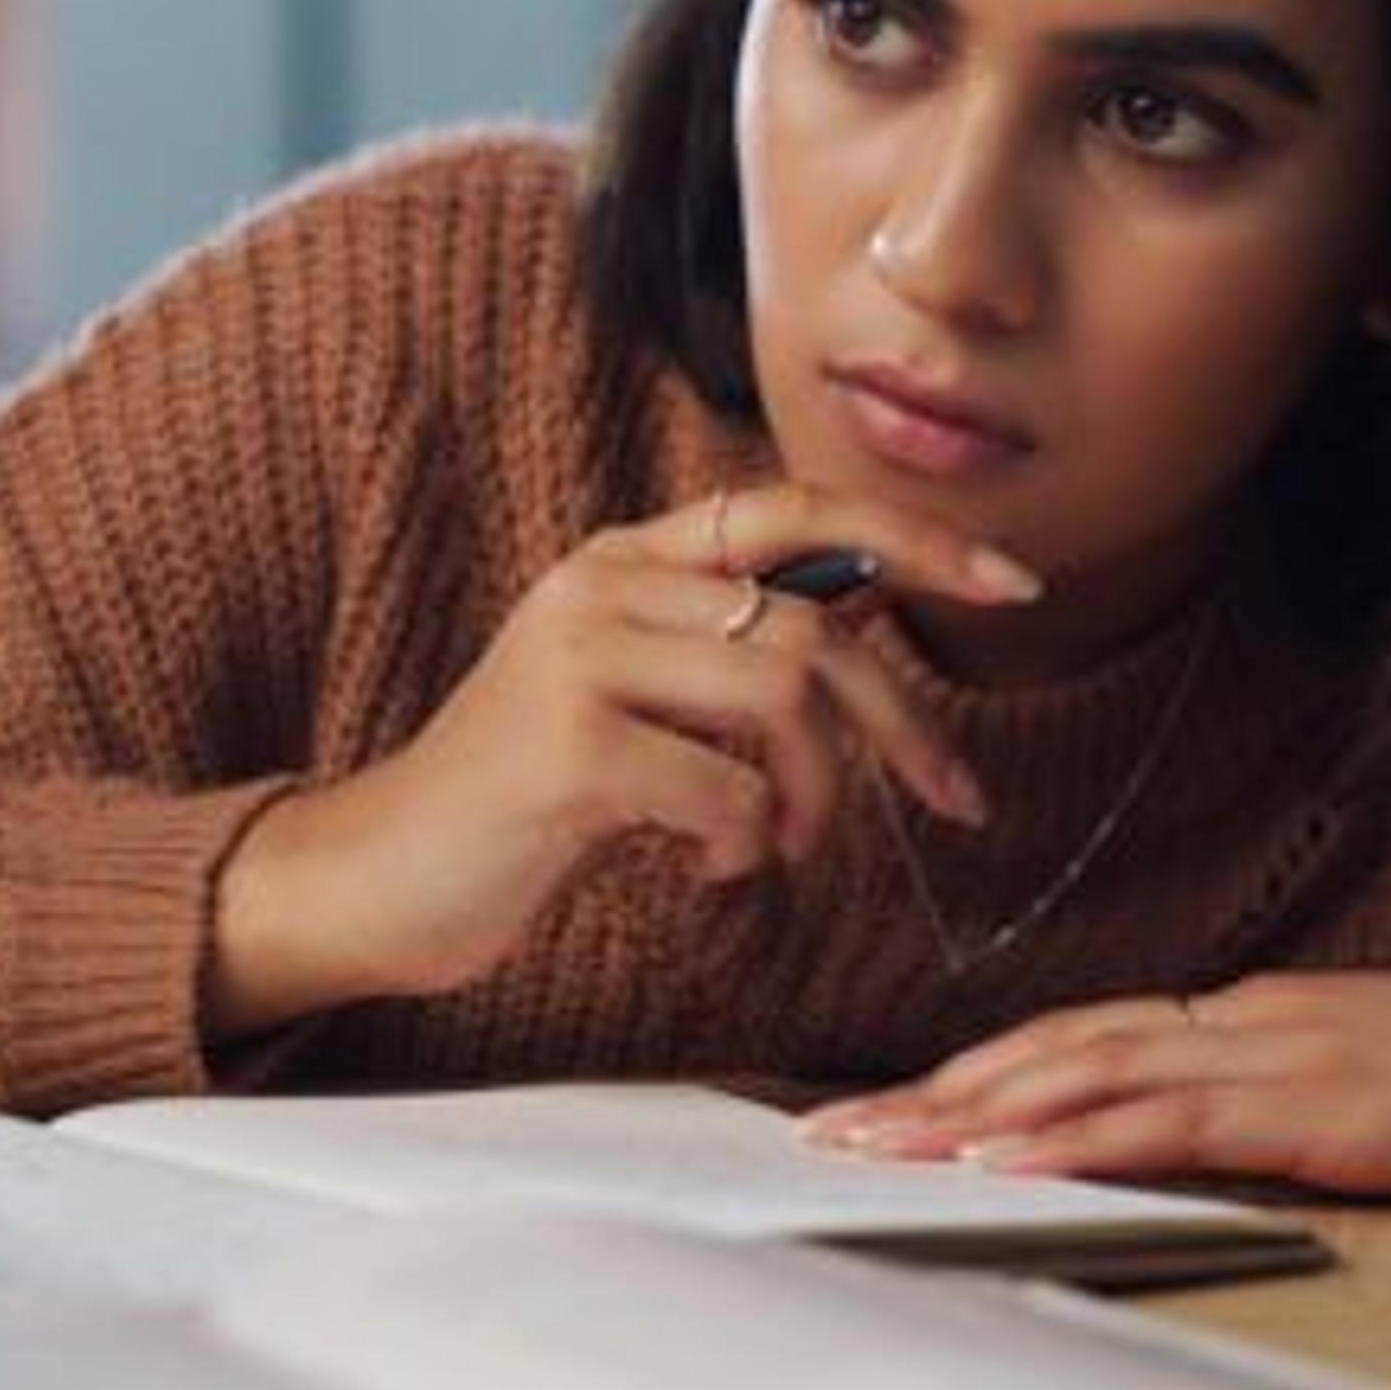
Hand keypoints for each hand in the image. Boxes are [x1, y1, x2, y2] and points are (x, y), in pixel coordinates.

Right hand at [203, 485, 1043, 1037]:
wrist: (373, 880)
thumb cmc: (520, 804)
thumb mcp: (630, 699)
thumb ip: (726, 645)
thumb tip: (865, 596)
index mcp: (622, 563)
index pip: (793, 509)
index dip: (915, 536)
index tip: (1016, 581)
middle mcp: (599, 587)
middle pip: (813, 628)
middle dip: (905, 724)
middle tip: (957, 799)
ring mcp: (578, 662)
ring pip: (785, 696)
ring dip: (820, 798)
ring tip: (783, 852)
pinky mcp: (568, 751)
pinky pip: (728, 790)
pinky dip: (746, 845)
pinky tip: (706, 872)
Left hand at [795, 955, 1390, 1200]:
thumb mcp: (1390, 1091)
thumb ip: (1294, 1108)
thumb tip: (1208, 1144)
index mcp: (1265, 1017)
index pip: (1090, 1040)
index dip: (979, 1072)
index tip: (885, 1108)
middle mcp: (1257, 1020)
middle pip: (1059, 1046)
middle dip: (932, 1090)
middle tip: (820, 1132)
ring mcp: (1294, 1055)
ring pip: (1094, 1072)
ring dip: (970, 1110)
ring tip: (872, 1147)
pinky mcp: (1335, 1107)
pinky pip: (1180, 1119)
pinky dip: (1078, 1136)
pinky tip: (1009, 1159)